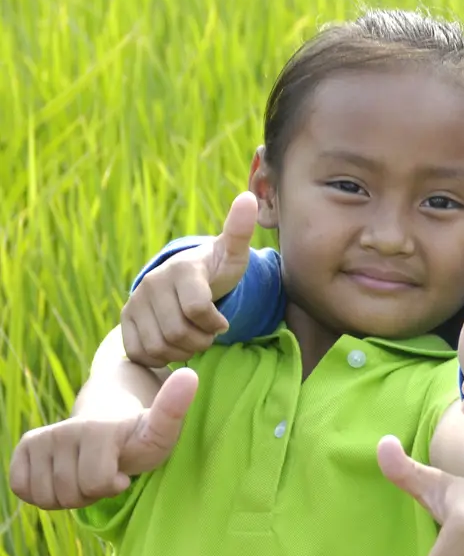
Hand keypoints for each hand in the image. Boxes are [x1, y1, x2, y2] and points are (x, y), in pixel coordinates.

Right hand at [9, 368, 197, 508]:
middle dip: (91, 493)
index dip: (112, 485)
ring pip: (47, 496)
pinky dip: (42, 493)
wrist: (110, 424)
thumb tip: (190, 375)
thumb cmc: (139, 436)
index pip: (98, 482)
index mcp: (99, 428)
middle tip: (106, 473)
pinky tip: (64, 477)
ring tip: (88, 474)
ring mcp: (42, 437)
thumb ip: (173, 408)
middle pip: (71, 493)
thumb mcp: (163, 429)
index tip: (123, 474)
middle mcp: (66, 429)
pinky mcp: (25, 447)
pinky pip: (22, 488)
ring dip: (69, 495)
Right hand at [121, 192, 256, 366]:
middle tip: (208, 335)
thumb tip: (248, 198)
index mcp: (181, 270)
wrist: (185, 279)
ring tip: (193, 339)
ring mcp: (134, 302)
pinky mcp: (124, 319)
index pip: (198, 310)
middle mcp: (152, 284)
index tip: (222, 322)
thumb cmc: (215, 270)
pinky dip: (159, 357)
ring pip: (159, 346)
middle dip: (201, 341)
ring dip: (182, 351)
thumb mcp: (232, 253)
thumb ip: (239, 231)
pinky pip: (139, 353)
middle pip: (179, 332)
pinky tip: (173, 346)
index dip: (215, 324)